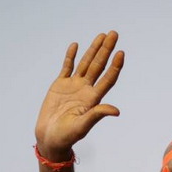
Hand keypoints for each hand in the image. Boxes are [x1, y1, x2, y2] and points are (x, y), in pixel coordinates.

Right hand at [35, 30, 123, 155]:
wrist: (50, 138)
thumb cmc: (67, 136)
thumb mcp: (83, 125)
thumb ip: (97, 114)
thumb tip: (116, 110)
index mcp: (93, 99)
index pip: (108, 79)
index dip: (115, 66)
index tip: (121, 53)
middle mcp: (86, 90)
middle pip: (98, 65)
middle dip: (106, 49)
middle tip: (114, 33)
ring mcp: (73, 86)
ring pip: (85, 63)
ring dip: (93, 49)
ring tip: (102, 35)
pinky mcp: (60, 85)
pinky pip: (67, 67)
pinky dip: (70, 56)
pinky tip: (76, 45)